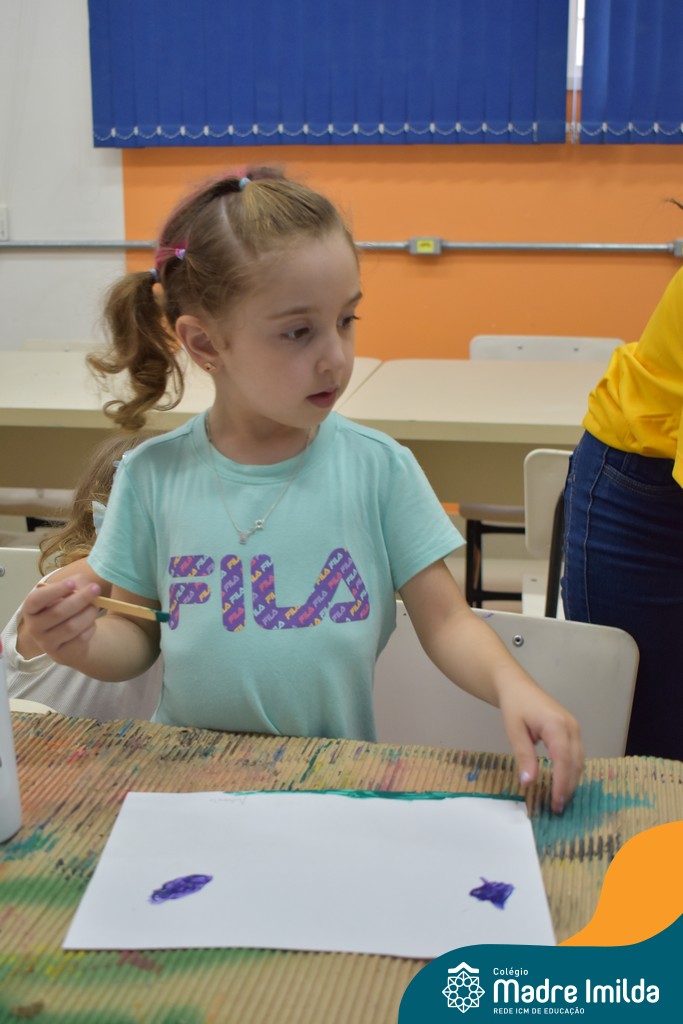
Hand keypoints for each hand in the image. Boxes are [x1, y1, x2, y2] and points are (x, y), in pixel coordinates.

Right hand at [21, 575, 101, 664]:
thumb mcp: (70, 590)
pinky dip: (90, 628)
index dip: (54, 590)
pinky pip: (80, 639)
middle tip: (96, 589)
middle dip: (80, 598)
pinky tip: (91, 623)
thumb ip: (77, 583)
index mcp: (31, 609)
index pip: (36, 599)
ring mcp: (46, 644)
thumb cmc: (67, 607)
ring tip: (95, 607)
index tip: (72, 583)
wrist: (70, 637)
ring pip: (71, 626)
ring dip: (88, 613)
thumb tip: (87, 587)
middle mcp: (34, 628)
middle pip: (58, 612)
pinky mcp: (61, 655)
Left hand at [497, 680, 584, 813]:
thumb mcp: (514, 731)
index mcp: (556, 725)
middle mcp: (571, 727)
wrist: (517, 686)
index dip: (562, 783)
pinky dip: (572, 770)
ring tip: (560, 800)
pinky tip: (563, 783)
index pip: (564, 759)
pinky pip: (577, 754)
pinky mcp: (573, 731)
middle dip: (568, 786)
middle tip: (557, 807)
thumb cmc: (514, 706)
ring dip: (572, 780)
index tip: (556, 802)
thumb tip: (528, 782)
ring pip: (579, 760)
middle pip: (575, 762)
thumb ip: (523, 756)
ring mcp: (574, 728)